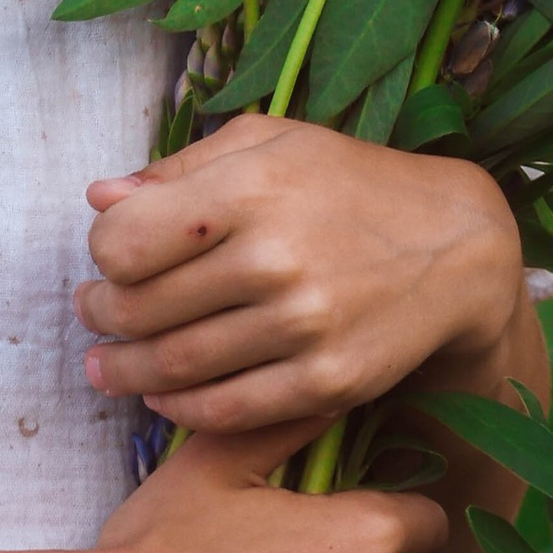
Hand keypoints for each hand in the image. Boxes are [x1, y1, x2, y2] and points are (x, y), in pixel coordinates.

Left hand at [76, 111, 527, 440]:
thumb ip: (179, 170)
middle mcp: (273, 257)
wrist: (458, 246)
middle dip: (101, 317)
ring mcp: (303, 326)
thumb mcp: (268, 143)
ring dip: (126, 373)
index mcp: (249, 187)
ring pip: (174, 367)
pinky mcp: (328, 380)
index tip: (110, 259)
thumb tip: (99, 200)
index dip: (103, 256)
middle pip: (139, 310)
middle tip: (94, 316)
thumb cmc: (348, 182)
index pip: (123, 243)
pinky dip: (180, 410)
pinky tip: (163, 397)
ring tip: (108, 367)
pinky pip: (227, 409)